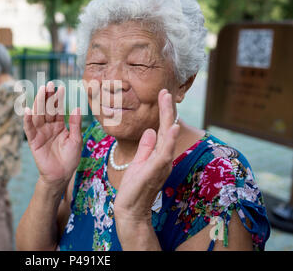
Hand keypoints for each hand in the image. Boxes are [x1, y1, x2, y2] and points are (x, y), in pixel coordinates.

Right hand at [24, 81, 82, 189]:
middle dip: (47, 97)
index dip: (58, 99)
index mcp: (59, 125)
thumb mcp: (76, 140)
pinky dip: (28, 120)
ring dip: (39, 103)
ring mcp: (40, 133)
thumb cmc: (70, 159)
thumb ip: (75, 124)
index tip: (60, 87)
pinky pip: (29, 129)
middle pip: (47, 109)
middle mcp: (48, 127)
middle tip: (49, 84)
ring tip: (41, 92)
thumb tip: (77, 107)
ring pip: (38, 115)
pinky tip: (27, 110)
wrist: (61, 175)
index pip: (58, 109)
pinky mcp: (33, 141)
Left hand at [114, 89, 179, 223]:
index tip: (163, 95)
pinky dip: (168, 140)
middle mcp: (164, 158)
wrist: (130, 209)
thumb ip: (146, 147)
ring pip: (167, 138)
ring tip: (168, 101)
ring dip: (168, 119)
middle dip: (167, 110)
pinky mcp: (155, 171)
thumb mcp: (138, 162)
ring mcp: (161, 165)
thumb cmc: (134, 188)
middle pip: (168, 130)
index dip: (164, 112)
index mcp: (159, 154)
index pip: (163, 129)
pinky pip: (164, 154)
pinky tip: (171, 128)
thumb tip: (150, 130)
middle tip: (166, 91)